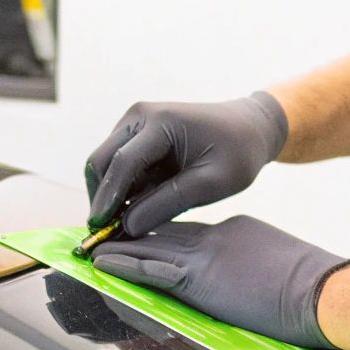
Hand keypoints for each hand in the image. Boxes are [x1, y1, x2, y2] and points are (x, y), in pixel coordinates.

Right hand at [85, 92, 287, 235]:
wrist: (249, 128)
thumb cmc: (238, 153)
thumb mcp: (212, 183)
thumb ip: (170, 203)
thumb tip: (127, 226)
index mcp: (161, 122)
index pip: (122, 163)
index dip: (108, 198)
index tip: (100, 228)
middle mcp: (139, 117)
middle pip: (101, 160)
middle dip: (101, 197)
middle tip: (107, 232)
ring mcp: (135, 123)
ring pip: (105, 164)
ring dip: (110, 194)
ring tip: (127, 224)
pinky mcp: (136, 135)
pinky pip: (118, 165)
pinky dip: (121, 189)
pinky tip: (137, 209)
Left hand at [91, 216, 349, 349]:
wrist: (322, 291)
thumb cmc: (316, 288)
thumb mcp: (280, 266)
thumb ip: (257, 268)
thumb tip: (252, 286)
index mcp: (237, 233)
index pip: (191, 234)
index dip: (164, 236)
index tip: (143, 236)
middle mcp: (216, 238)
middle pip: (166, 236)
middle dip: (134, 237)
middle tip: (105, 235)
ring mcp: (207, 257)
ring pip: (151, 248)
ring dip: (119, 249)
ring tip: (91, 248)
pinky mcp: (200, 279)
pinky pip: (151, 270)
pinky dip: (123, 265)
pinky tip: (103, 263)